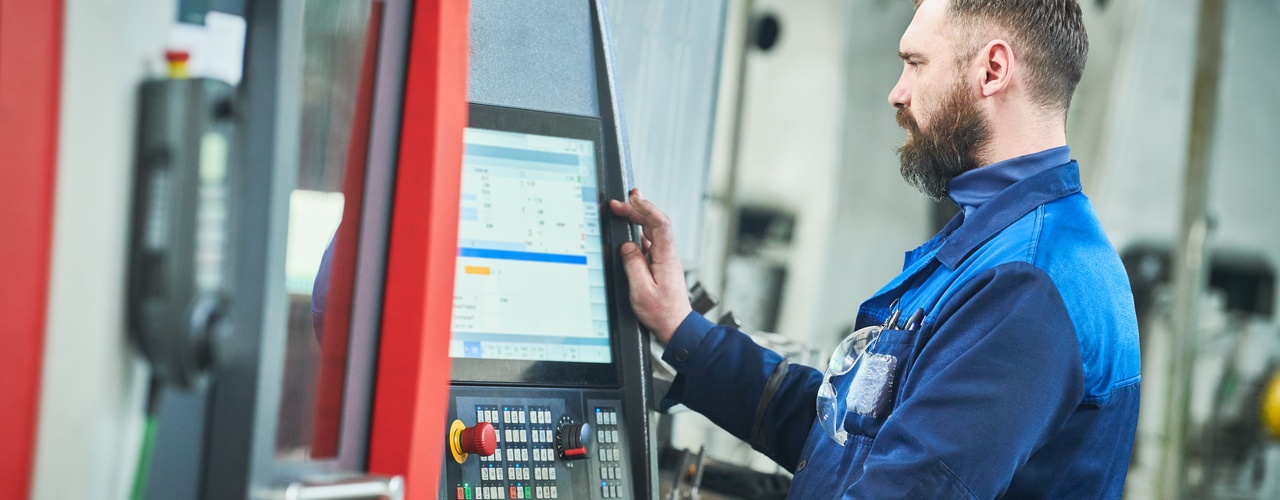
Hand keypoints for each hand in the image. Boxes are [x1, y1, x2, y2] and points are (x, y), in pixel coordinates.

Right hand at [608, 189, 692, 344]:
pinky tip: (630, 231)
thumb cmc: (662, 313)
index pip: (660, 223)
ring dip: (639, 218)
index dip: (646, 208)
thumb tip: (627, 246)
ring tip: (624, 208)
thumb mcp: (641, 291)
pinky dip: (639, 232)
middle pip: (655, 223)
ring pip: (653, 231)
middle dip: (637, 209)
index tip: (631, 200)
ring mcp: (665, 259)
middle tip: (619, 203)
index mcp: (666, 258)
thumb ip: (633, 265)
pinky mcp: (660, 265)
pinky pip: (650, 242)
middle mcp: (668, 255)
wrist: (676, 326)